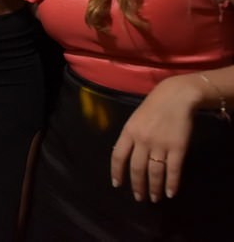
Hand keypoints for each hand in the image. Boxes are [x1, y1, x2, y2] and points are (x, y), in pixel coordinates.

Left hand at [110, 75, 197, 201]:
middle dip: (137, 185)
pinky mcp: (178, 148)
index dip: (117, 172)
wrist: (175, 97)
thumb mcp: (134, 119)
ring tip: (154, 198)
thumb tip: (124, 157)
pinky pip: (173, 170)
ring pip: (154, 172)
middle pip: (137, 168)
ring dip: (154, 188)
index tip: (117, 185)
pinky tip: (170, 193)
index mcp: (128, 132)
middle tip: (139, 197)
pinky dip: (172, 183)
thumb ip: (130, 137)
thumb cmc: (153, 106)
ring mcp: (160, 145)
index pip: (118, 156)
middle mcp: (142, 140)